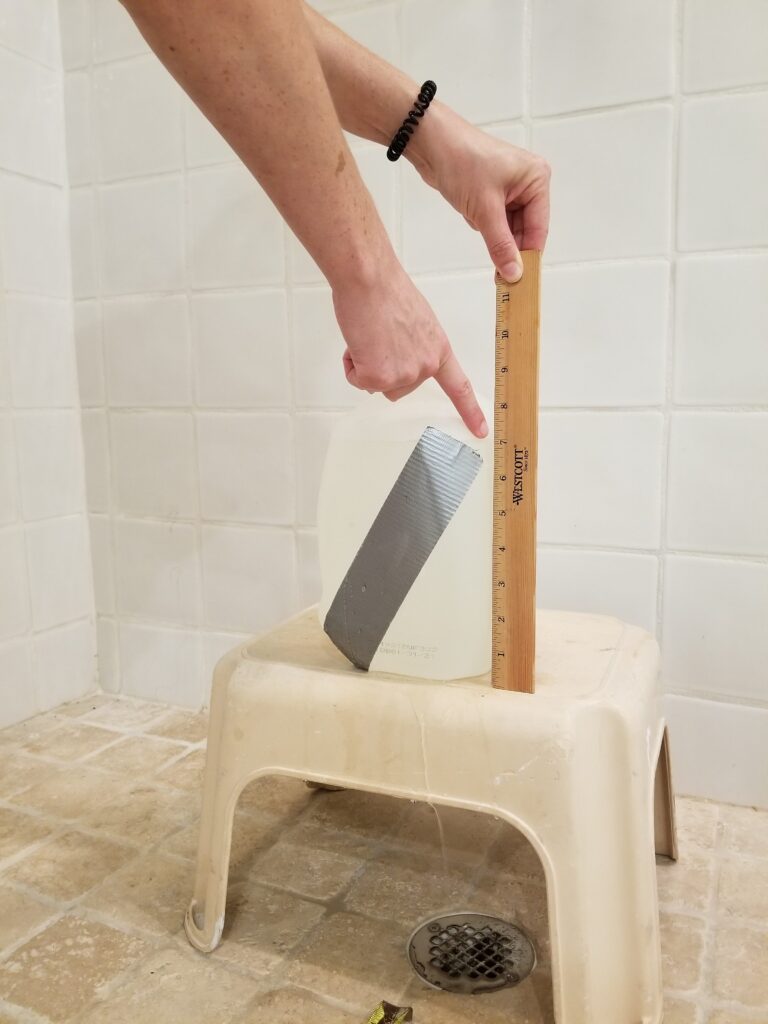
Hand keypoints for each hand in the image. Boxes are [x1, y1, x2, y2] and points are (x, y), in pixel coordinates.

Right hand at [332, 256, 487, 437]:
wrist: (369, 281)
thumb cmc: (387, 292)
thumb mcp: (415, 323)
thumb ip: (414, 347)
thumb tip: (397, 357)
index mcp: (439, 350)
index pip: (459, 388)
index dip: (470, 412)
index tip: (481, 431)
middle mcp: (426, 366)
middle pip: (398, 387)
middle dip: (382, 368)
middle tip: (378, 337)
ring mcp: (404, 374)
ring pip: (377, 385)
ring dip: (366, 365)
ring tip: (368, 335)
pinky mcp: (379, 377)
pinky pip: (358, 380)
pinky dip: (352, 364)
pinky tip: (358, 340)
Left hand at [411, 107, 550, 281]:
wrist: (430, 143)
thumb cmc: (461, 162)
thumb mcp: (484, 210)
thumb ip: (500, 245)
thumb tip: (514, 273)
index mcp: (536, 179)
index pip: (538, 228)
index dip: (529, 256)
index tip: (521, 282)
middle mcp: (528, 183)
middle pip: (524, 230)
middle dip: (509, 248)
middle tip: (500, 278)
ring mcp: (510, 188)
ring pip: (507, 228)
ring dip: (493, 235)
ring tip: (478, 230)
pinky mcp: (492, 193)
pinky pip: (494, 221)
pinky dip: (482, 225)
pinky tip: (470, 213)